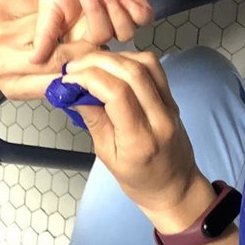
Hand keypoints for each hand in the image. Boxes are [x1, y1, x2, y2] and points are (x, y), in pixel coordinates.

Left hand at [0, 0, 91, 100]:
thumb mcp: (16, 87)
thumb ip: (44, 87)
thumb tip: (77, 83)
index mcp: (11, 78)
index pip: (56, 68)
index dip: (81, 62)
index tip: (93, 59)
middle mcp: (2, 54)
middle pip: (55, 45)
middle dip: (76, 42)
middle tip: (88, 41)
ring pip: (48, 21)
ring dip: (57, 23)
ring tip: (57, 28)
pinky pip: (34, 3)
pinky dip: (40, 8)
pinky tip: (36, 14)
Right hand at [31, 0, 151, 63]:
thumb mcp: (48, 10)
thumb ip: (45, 36)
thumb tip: (34, 61)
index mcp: (79, 39)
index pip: (88, 57)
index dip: (86, 47)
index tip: (77, 30)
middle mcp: (100, 32)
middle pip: (107, 40)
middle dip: (97, 15)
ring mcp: (118, 19)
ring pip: (126, 32)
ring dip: (116, 12)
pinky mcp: (135, 5)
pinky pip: (144, 19)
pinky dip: (136, 10)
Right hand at [63, 51, 210, 226]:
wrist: (175, 187)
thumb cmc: (140, 180)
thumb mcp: (108, 156)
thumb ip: (94, 120)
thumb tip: (74, 93)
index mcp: (141, 139)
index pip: (117, 93)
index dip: (88, 78)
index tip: (68, 80)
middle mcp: (160, 118)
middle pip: (131, 72)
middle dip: (97, 62)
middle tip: (74, 67)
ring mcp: (170, 105)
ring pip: (145, 63)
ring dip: (115, 57)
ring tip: (91, 64)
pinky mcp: (172, 98)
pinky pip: (154, 68)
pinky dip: (130, 59)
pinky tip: (112, 66)